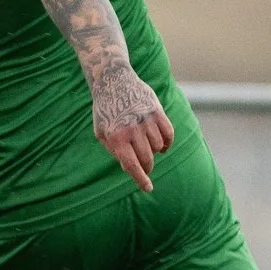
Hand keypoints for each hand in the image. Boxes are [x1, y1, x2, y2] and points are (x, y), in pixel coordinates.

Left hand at [93, 70, 174, 191]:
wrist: (114, 81)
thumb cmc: (105, 111)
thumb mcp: (101, 132)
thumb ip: (114, 151)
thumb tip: (130, 168)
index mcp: (116, 138)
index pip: (132, 165)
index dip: (141, 180)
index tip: (148, 188)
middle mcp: (132, 130)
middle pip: (147, 159)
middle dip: (147, 167)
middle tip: (145, 167)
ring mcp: (146, 120)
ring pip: (159, 147)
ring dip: (155, 152)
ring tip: (148, 148)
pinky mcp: (157, 111)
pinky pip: (169, 133)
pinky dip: (167, 142)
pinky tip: (162, 145)